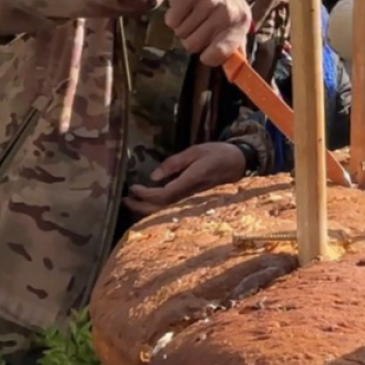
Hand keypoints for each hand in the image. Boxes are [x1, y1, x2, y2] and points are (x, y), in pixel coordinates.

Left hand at [124, 142, 246, 215]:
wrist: (240, 163)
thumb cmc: (218, 153)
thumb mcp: (195, 151)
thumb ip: (174, 163)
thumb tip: (154, 176)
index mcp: (192, 181)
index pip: (164, 195)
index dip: (146, 194)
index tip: (133, 187)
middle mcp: (191, 195)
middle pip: (163, 209)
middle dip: (141, 207)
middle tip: (124, 200)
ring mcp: (193, 201)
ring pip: (167, 212)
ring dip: (147, 209)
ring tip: (131, 202)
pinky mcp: (194, 201)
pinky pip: (172, 209)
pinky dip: (157, 208)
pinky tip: (148, 203)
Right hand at [165, 0, 251, 66]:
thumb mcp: (232, 20)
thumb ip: (233, 46)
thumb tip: (235, 75)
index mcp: (240, 22)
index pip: (222, 53)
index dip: (208, 55)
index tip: (205, 52)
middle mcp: (228, 12)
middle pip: (193, 46)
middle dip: (190, 35)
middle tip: (197, 19)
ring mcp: (210, 2)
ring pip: (181, 33)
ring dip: (181, 24)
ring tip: (191, 9)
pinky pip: (172, 20)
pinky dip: (172, 15)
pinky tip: (182, 3)